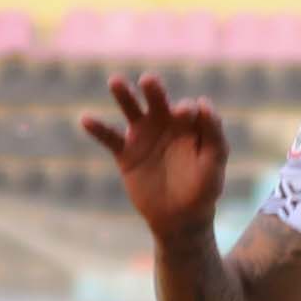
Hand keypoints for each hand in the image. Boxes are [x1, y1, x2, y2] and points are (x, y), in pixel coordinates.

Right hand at [81, 74, 229, 241]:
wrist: (179, 219)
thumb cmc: (202, 190)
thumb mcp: (213, 165)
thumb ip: (213, 136)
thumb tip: (204, 103)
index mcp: (189, 125)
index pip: (187, 109)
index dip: (185, 110)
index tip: (184, 114)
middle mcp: (165, 124)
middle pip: (157, 100)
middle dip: (154, 89)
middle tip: (149, 81)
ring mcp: (143, 137)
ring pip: (131, 110)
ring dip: (124, 94)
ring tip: (116, 81)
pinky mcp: (125, 154)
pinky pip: (109, 137)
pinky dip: (98, 128)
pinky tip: (86, 118)